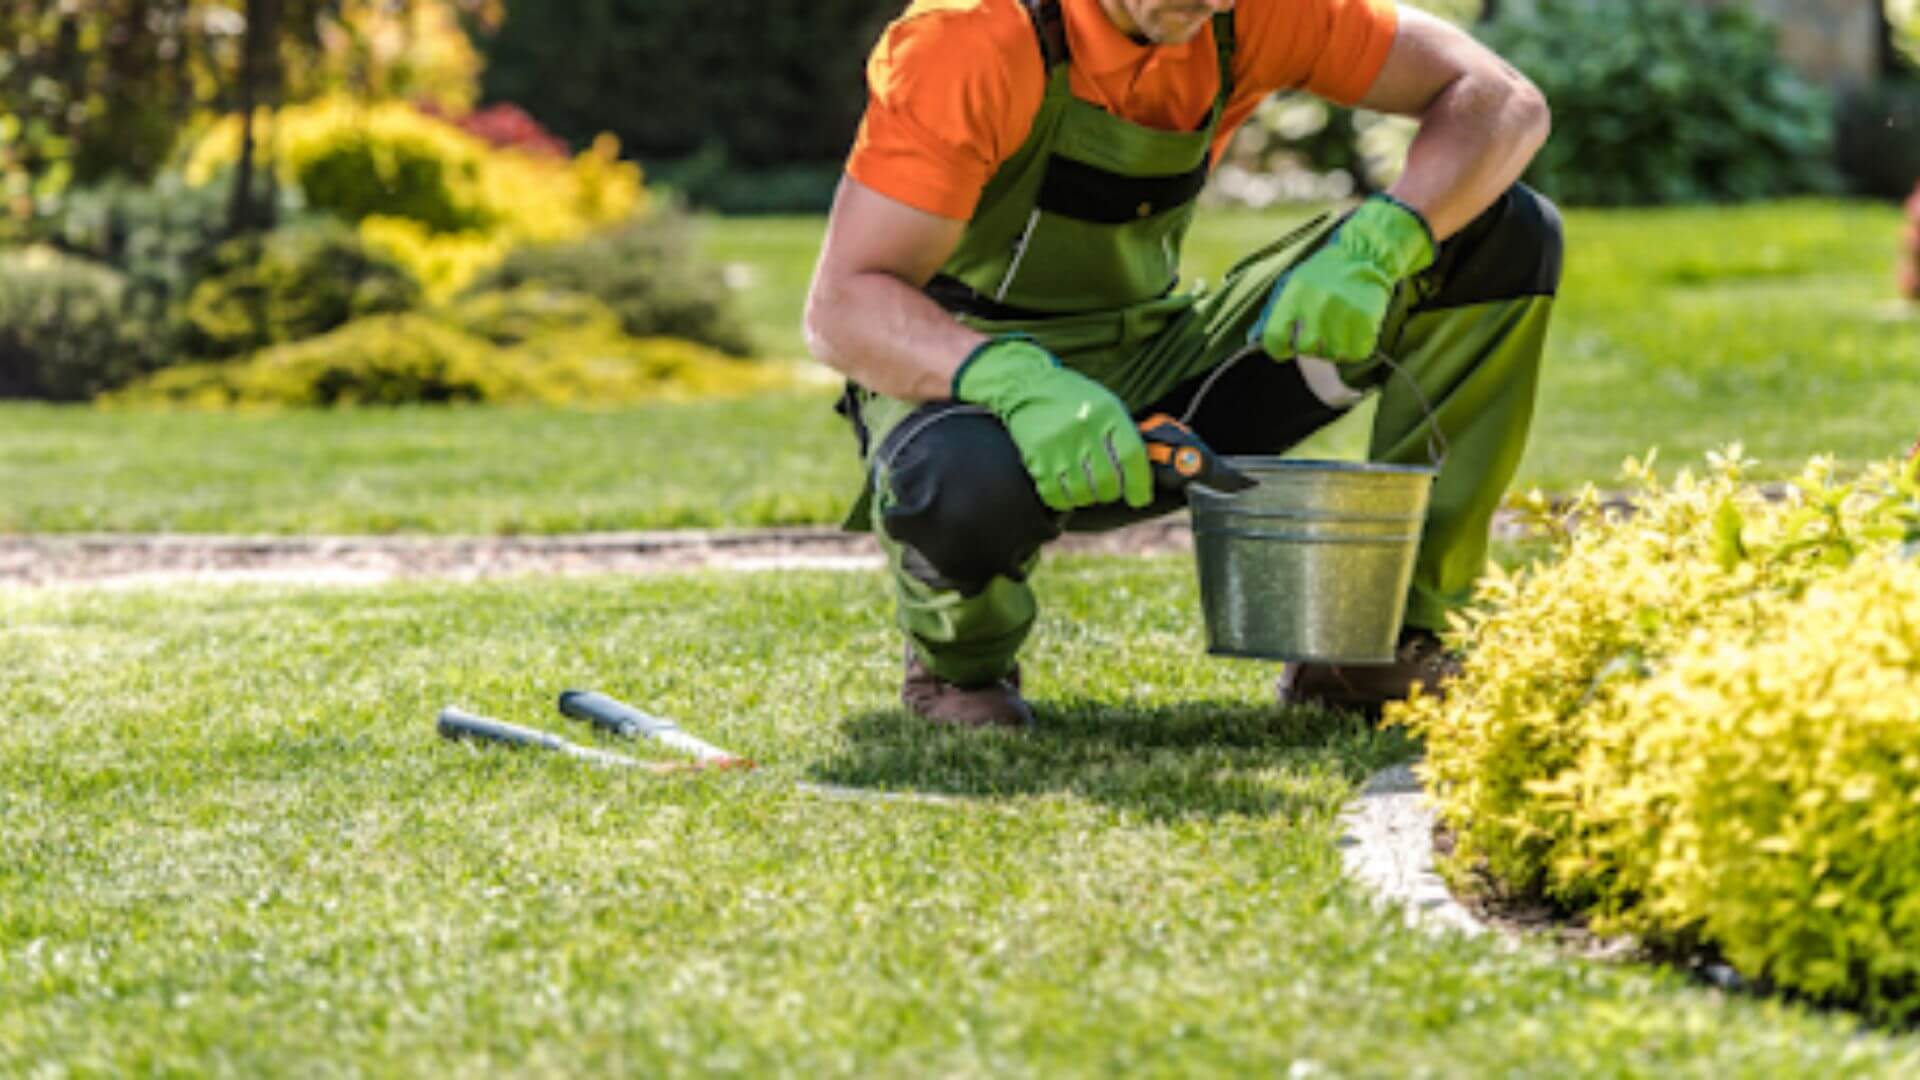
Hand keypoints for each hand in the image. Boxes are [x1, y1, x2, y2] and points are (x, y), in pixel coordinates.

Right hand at [953, 338, 1152, 511]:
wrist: (1028, 385)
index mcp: (1107, 412)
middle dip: (1111, 493)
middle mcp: (1083, 428)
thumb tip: (1141, 473)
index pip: (1131, 456)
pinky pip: (1055, 495)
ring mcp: (1058, 444)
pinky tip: (1067, 490)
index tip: (1139, 498)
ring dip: (1088, 497)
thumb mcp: (1105, 404)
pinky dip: (1065, 499)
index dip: (1139, 484)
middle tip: (1109, 490)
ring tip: (1087, 487)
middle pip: (1106, 481)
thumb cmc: (1072, 398)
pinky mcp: (1036, 457)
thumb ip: (1123, 434)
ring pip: (1082, 493)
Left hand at [1254, 195, 1435, 363]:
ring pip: (1331, 354)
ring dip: (1333, 346)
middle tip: (1320, 328)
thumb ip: (1272, 312)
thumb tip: (1254, 339)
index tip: (1287, 343)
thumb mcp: (1291, 283)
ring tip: (1338, 324)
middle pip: (1304, 349)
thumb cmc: (1323, 273)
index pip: (1274, 339)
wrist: (1365, 255)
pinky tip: (1353, 328)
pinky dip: (1354, 347)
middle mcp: (1317, 305)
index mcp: (1294, 294)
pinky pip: (1355, 353)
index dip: (1279, 346)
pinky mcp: (1365, 322)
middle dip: (1310, 344)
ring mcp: (1343, 314)